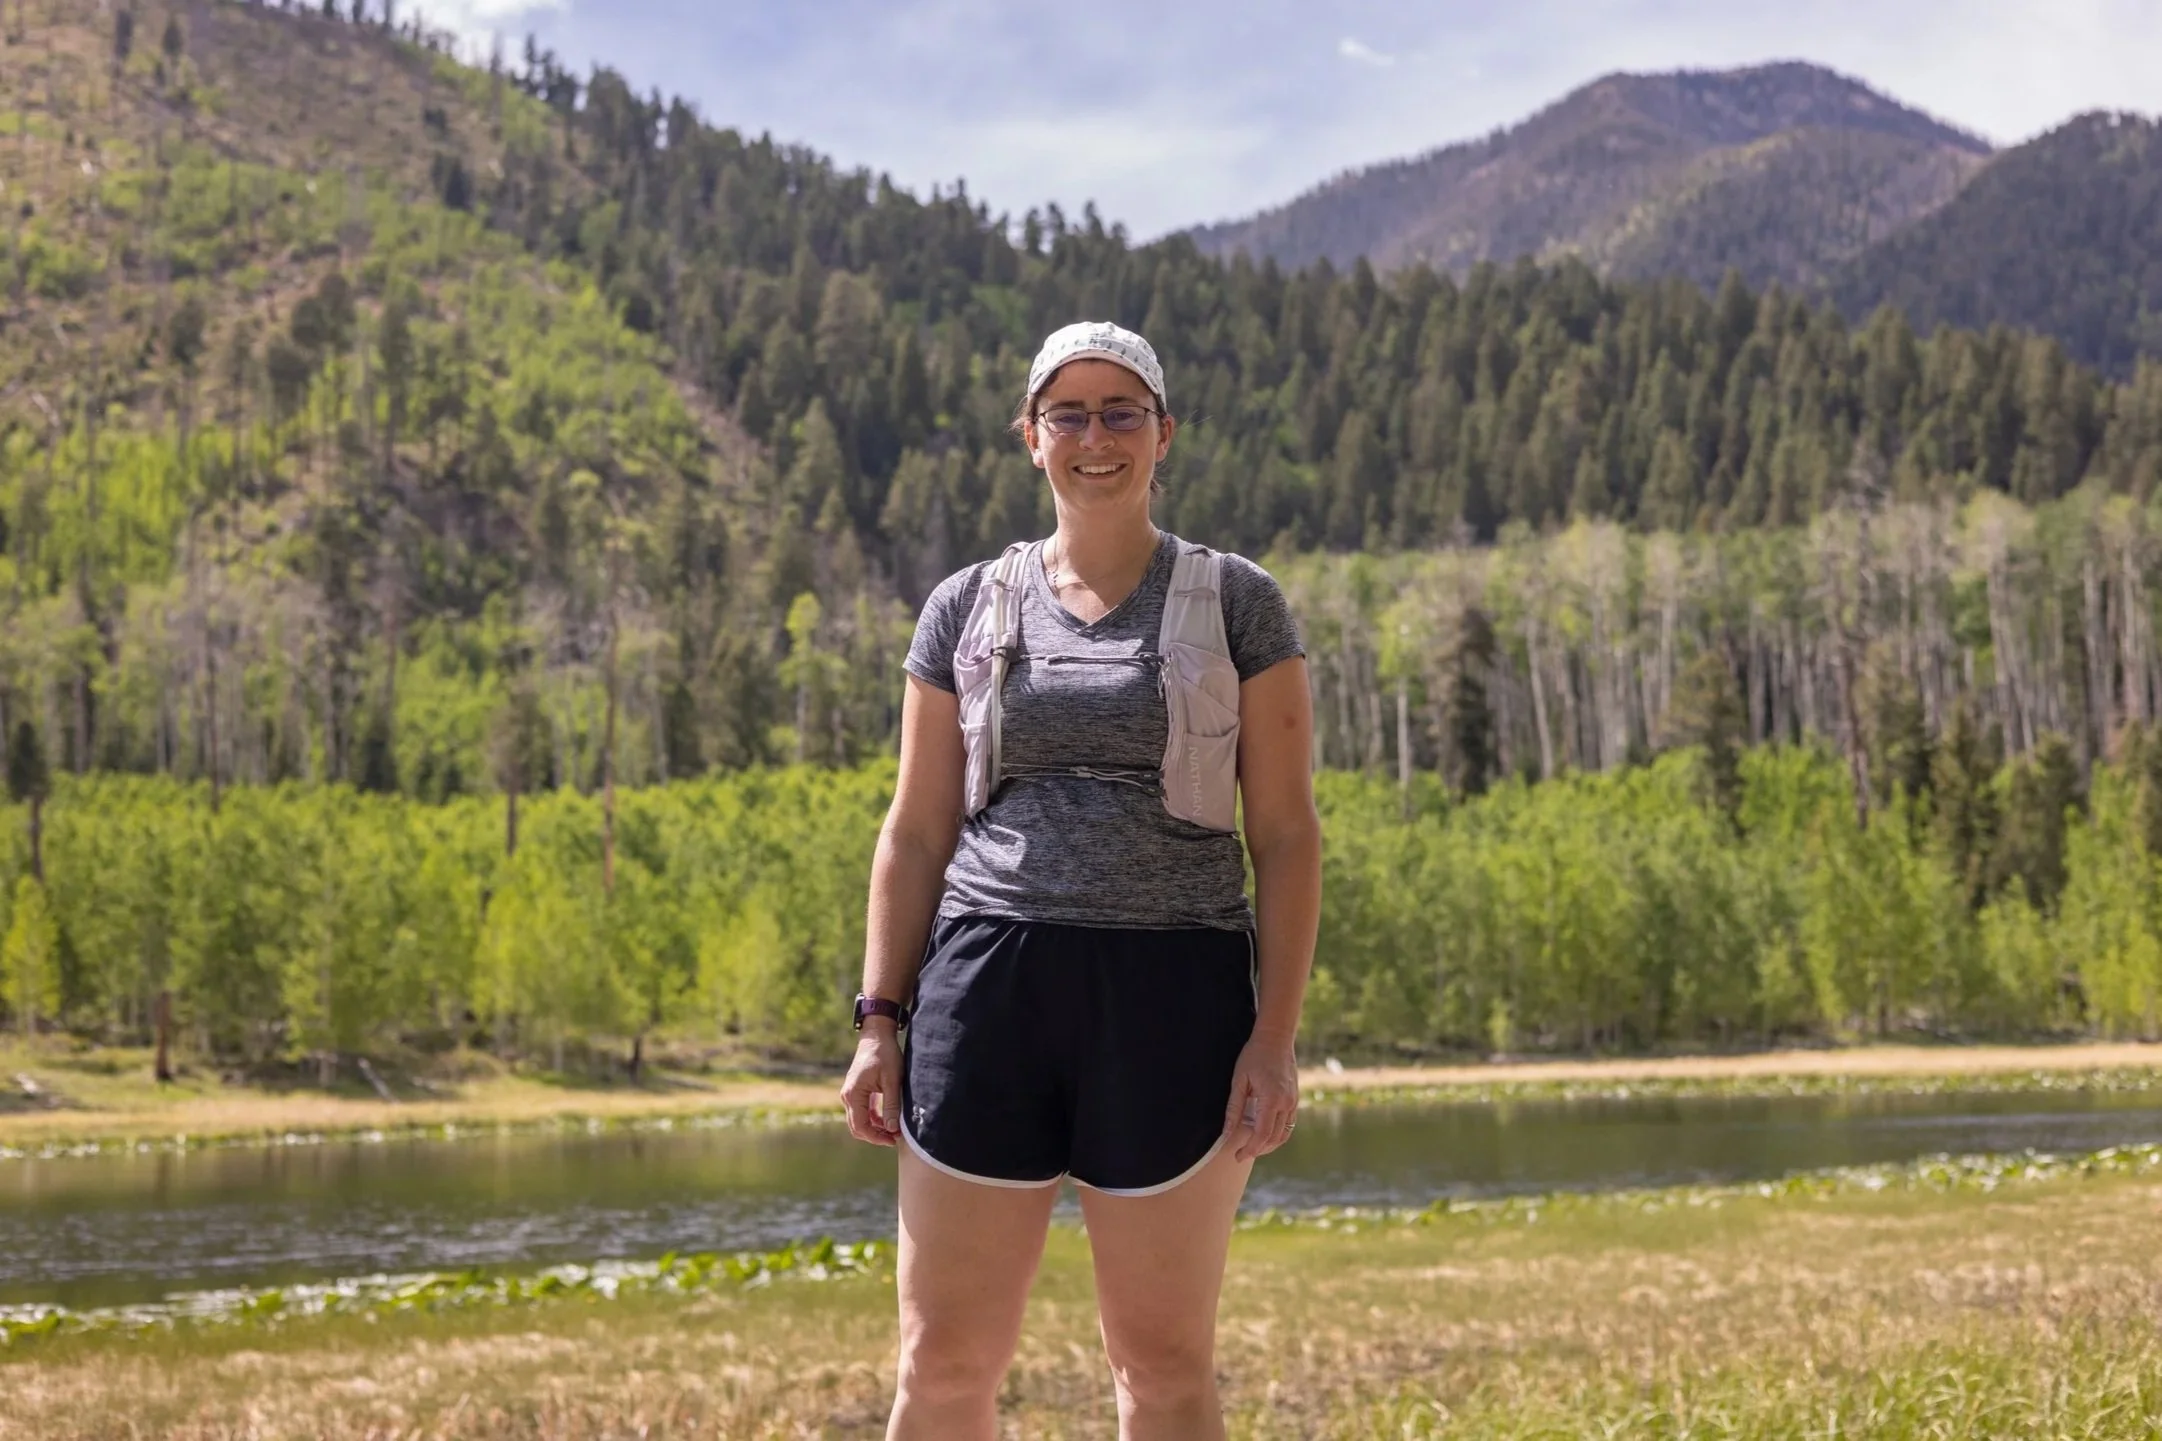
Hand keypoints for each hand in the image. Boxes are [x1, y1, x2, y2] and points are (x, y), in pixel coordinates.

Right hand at [840, 1026, 904, 1146]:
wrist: (877, 1035)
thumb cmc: (885, 1055)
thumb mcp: (892, 1081)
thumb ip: (891, 1106)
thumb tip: (892, 1129)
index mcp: (853, 1094)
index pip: (861, 1126)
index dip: (876, 1137)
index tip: (893, 1139)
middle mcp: (847, 1096)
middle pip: (857, 1126)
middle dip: (875, 1136)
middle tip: (894, 1138)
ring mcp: (850, 1093)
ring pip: (859, 1120)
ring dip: (874, 1128)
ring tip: (894, 1130)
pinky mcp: (856, 1091)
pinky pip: (861, 1111)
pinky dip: (873, 1119)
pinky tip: (888, 1120)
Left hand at [1222, 1032, 1297, 1161]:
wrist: (1276, 1038)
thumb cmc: (1254, 1055)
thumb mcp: (1239, 1080)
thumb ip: (1233, 1108)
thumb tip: (1227, 1132)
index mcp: (1272, 1099)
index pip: (1262, 1135)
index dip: (1250, 1149)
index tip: (1237, 1156)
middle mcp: (1287, 1103)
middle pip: (1274, 1139)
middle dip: (1258, 1150)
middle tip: (1241, 1154)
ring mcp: (1293, 1102)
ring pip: (1284, 1134)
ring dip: (1269, 1145)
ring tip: (1251, 1147)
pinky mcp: (1295, 1099)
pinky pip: (1288, 1124)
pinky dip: (1276, 1133)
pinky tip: (1262, 1132)